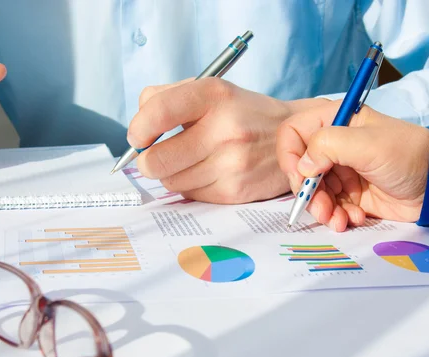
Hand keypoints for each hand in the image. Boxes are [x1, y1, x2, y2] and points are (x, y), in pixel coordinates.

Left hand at [129, 77, 327, 203]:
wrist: (291, 139)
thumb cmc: (242, 114)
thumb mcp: (211, 91)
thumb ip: (167, 97)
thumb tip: (137, 127)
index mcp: (214, 95)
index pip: (159, 111)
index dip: (139, 128)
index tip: (138, 137)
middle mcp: (225, 129)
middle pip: (156, 160)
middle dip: (148, 161)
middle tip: (155, 156)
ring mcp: (232, 163)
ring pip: (171, 181)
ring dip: (172, 174)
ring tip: (191, 160)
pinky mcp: (235, 191)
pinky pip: (191, 194)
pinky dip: (191, 185)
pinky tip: (208, 172)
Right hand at [277, 101, 428, 231]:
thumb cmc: (406, 155)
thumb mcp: (366, 144)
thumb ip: (326, 146)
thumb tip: (302, 167)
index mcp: (334, 122)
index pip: (292, 134)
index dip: (289, 156)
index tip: (299, 178)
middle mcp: (334, 146)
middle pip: (300, 169)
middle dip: (308, 192)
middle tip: (321, 208)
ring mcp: (341, 172)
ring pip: (314, 193)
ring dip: (322, 209)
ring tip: (339, 220)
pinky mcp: (351, 195)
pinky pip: (331, 207)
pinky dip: (338, 216)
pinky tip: (355, 219)